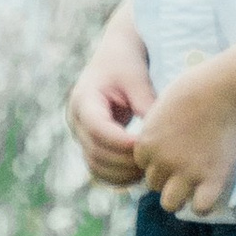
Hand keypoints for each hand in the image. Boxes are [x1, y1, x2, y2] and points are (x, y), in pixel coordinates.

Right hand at [66, 10, 156, 189]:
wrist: (114, 58)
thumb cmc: (126, 64)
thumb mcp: (137, 78)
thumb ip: (145, 104)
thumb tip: (158, 136)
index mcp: (84, 99)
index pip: (98, 128)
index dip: (120, 142)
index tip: (146, 145)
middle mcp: (77, 120)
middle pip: (96, 152)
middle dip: (125, 161)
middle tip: (154, 163)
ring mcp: (81, 135)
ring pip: (96, 166)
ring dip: (122, 173)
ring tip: (149, 170)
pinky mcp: (90, 145)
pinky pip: (100, 169)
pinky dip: (118, 177)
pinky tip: (140, 174)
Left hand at [130, 62, 235, 218]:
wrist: (225, 88)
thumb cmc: (196, 87)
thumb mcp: (162, 105)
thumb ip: (154, 128)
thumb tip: (154, 142)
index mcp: (146, 143)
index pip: (142, 166)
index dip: (157, 160)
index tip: (174, 151)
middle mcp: (162, 161)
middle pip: (153, 184)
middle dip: (168, 177)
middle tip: (188, 163)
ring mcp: (187, 172)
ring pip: (169, 203)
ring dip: (180, 195)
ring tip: (194, 184)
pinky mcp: (211, 179)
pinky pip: (200, 208)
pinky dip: (203, 204)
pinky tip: (210, 191)